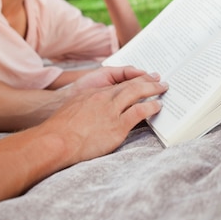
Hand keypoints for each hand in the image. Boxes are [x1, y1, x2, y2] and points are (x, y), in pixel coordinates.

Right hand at [41, 68, 167, 166]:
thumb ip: (86, 106)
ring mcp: (112, 111)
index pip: (118, 84)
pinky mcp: (117, 127)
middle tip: (159, 79)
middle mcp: (104, 98)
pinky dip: (150, 107)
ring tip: (163, 89)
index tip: (142, 79)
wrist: (57, 140)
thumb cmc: (60, 129)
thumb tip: (94, 113)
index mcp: (94, 94)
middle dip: (147, 81)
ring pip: (137, 94)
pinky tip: (157, 106)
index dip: (133, 81)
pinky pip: (139, 112)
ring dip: (152, 90)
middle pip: (131, 85)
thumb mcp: (73, 109)